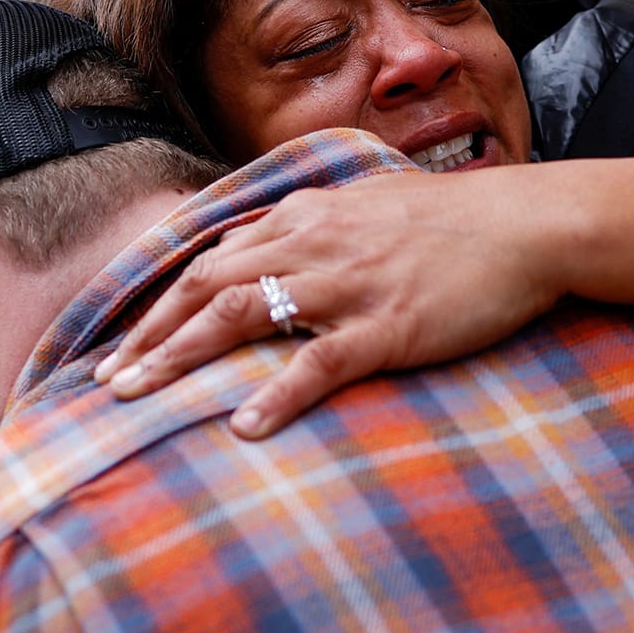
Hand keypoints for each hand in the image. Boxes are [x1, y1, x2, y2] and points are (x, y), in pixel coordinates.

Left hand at [91, 166, 573, 437]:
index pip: (210, 258)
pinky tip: (243, 427)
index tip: (121, 342)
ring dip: (181, 357)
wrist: (527, 224)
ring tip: (138, 397)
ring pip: (242, 315)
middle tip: (106, 382)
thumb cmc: (450, 221)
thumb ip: (309, 227)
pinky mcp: (388, 326)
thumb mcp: (366, 205)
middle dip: (149, 335)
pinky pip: (319, 363)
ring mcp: (348, 285)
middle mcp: (313, 243)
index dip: (158, 302)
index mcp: (304, 216)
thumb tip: (258, 248)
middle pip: (206, 285)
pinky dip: (276, 395)